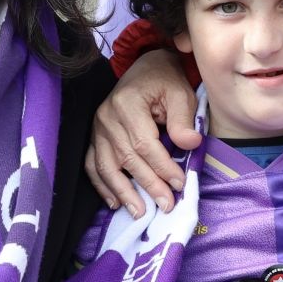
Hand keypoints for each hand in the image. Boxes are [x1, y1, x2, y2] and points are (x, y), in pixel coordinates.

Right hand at [85, 48, 200, 218]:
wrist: (145, 68)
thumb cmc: (165, 81)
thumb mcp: (180, 93)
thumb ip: (184, 119)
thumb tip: (190, 145)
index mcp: (128, 103)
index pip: (144, 144)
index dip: (162, 167)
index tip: (180, 184)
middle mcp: (107, 116)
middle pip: (127, 158)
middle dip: (148, 185)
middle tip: (166, 205)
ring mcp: (97, 128)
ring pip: (106, 165)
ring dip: (123, 192)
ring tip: (139, 212)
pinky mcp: (94, 136)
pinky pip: (92, 164)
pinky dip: (101, 185)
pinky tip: (114, 202)